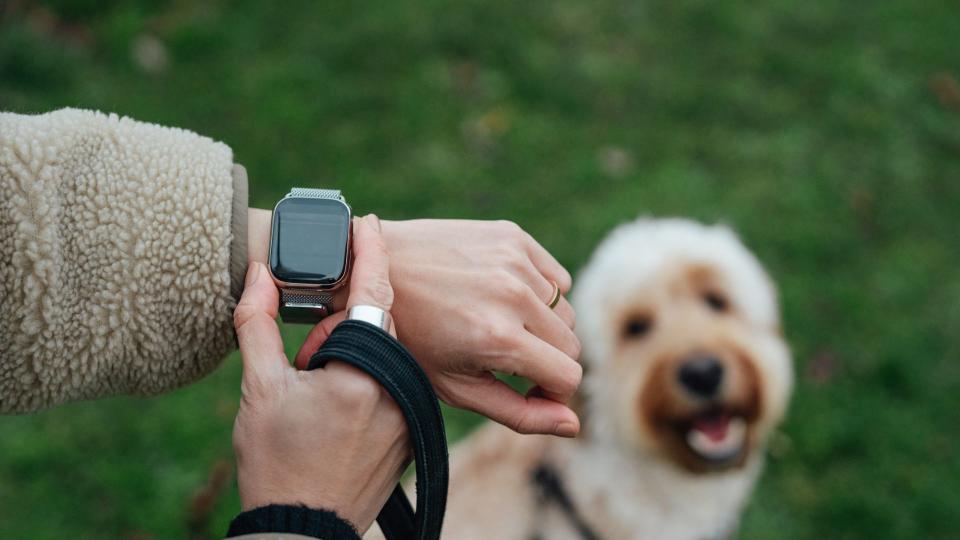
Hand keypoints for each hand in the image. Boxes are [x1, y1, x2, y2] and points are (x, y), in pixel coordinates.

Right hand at [232, 214, 406, 532]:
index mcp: (367, 371)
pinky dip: (374, 370)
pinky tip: (341, 390)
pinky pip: (398, 380)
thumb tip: (258, 274)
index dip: (369, 252)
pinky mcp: (413, 430)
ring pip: (392, 353)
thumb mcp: (260, 388)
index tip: (365, 222)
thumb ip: (256, 324)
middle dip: (350, 314)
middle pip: (384, 324)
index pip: (375, 292)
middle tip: (310, 330)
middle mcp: (401, 387)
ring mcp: (413, 411)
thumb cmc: (277, 462)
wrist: (302, 529)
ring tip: (317, 373)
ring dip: (360, 345)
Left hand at [297, 219, 581, 436]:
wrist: (373, 267)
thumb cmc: (410, 337)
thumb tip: (573, 426)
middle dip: (547, 360)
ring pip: (564, 310)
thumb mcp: (457, 387)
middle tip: (505, 360)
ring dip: (540, 325)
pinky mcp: (512, 236)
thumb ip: (519, 413)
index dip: (551, 392)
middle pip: (570, 344)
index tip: (527, 390)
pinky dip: (538, 293)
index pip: (569, 377)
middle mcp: (513, 295)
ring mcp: (514, 260)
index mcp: (499, 338)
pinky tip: (501, 296)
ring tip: (494, 324)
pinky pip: (555, 277)